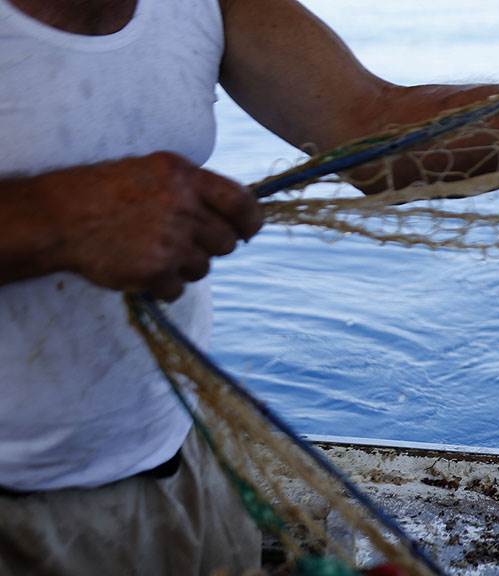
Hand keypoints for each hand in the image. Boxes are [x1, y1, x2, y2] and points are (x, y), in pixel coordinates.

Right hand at [39, 152, 261, 299]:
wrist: (58, 217)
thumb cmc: (107, 193)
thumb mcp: (154, 172)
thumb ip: (195, 189)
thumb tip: (240, 214)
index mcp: (184, 176)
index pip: (242, 203)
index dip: (250, 222)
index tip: (246, 231)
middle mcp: (182, 206)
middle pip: (226, 242)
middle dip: (210, 246)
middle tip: (180, 241)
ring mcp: (170, 239)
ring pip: (204, 268)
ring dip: (183, 266)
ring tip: (152, 250)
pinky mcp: (155, 269)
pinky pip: (178, 289)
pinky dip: (162, 286)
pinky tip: (139, 267)